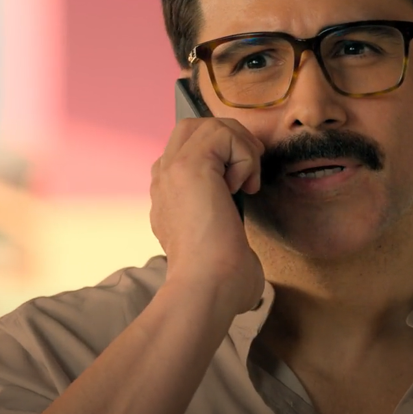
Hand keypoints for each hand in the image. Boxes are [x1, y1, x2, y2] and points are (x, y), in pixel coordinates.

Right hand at [150, 117, 265, 316]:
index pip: (190, 150)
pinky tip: (242, 188)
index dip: (222, 157)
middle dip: (231, 141)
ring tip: (247, 182)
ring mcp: (171, 170)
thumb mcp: (219, 243)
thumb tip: (237, 233)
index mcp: (167, 195)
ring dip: (240, 147)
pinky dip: (244, 156)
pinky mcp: (189, 166)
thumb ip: (222, 223)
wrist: (208, 288)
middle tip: (249, 175)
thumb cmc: (218, 280)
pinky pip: (222, 133)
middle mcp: (163, 179)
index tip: (241, 187)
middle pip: (195, 128)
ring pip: (209, 125)